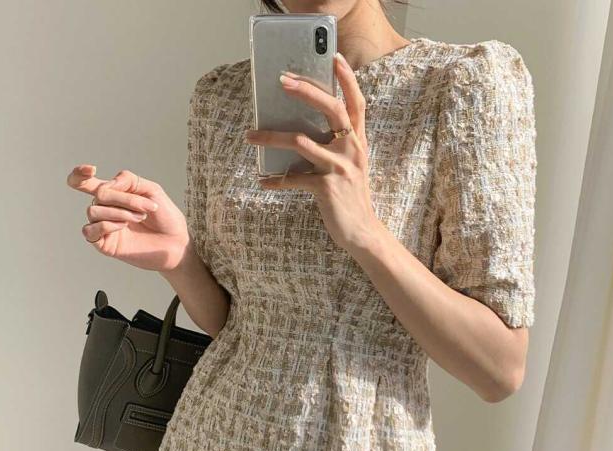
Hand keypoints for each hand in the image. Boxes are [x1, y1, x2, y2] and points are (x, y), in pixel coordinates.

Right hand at [66, 166, 191, 271]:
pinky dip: (106, 225)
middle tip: (145, 208)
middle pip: (99, 194)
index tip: (92, 170)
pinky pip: (89, 231)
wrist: (176, 243)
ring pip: (93, 211)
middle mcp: (105, 209)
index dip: (79, 174)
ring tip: (140, 218)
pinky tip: (122, 227)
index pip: (83, 182)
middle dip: (123, 198)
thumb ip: (130, 180)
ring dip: (119, 212)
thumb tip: (108, 184)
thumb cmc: (166, 217)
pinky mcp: (104, 244)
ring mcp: (103, 227)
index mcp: (113, 195)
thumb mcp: (152, 191)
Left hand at [244, 50, 381, 252]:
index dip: (347, 78)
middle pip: (331, 109)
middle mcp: (352, 150)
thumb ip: (336, 146)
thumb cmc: (351, 196)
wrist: (362, 232)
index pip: (356, 102)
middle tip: (281, 80)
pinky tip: (262, 181)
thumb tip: (302, 130)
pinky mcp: (326, 187)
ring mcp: (339, 168)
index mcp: (358, 142)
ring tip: (250, 135)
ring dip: (271, 136)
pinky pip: (293, 178)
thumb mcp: (350, 166)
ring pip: (301, 141)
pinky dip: (275, 179)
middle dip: (306, 91)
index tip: (333, 56)